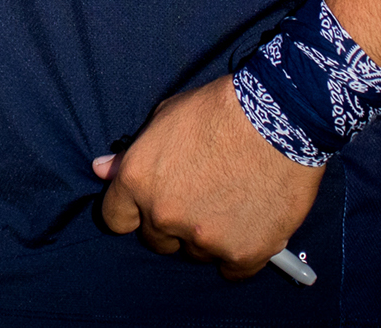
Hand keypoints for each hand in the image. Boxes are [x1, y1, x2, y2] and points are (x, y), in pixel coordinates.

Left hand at [92, 76, 324, 277]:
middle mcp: (164, 215)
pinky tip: (250, 227)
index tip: (150, 206)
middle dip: (173, 223)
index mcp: (138, 181)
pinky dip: (240, 253)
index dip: (133, 212)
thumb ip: (133, 153)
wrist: (278, 116)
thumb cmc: (220, 109)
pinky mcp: (241, 253)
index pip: (116, 219)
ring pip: (197, 253)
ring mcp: (202, 238)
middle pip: (157, 239)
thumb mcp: (166, 118)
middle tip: (201, 198)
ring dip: (209, 236)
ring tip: (233, 202)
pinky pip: (233, 270)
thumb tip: (102, 169)